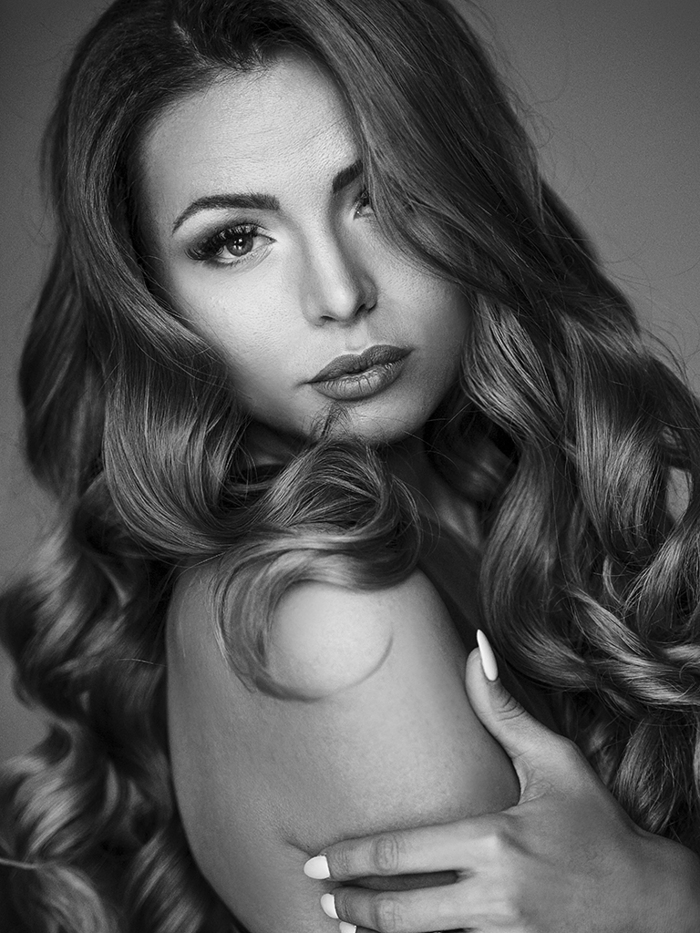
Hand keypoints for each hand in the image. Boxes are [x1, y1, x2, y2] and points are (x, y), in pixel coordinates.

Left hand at [303, 632, 699, 932]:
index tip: (318, 860)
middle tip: (321, 895)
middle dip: (352, 907)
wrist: (646, 900)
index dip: (353, 859)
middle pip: (401, 912)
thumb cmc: (597, 824)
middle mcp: (495, 897)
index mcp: (496, 843)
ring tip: (342, 924)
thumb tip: (475, 648)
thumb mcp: (555, 762)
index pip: (404, 853)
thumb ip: (505, 710)